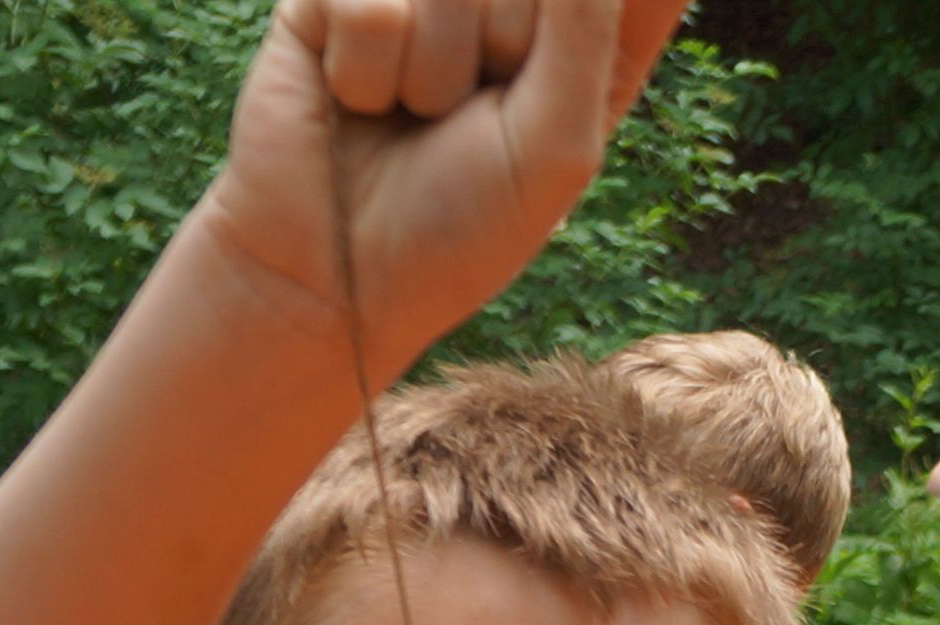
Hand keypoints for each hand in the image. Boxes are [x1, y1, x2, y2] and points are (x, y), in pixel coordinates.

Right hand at [191, 0, 688, 380]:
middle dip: (505, 50)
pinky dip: (366, 75)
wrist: (331, 281)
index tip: (536, 70)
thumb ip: (587, 30)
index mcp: (569, 42)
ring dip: (432, 76)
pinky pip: (370, 5)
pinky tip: (356, 105)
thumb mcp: (555, 144)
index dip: (610, 6)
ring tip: (412, 118)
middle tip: (468, 119)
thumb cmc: (458, 226)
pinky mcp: (329, 0)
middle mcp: (493, 6)